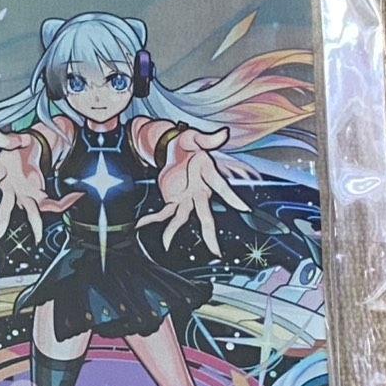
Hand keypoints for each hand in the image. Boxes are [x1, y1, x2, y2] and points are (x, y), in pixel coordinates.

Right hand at [0, 127, 81, 242]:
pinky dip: (63, 202)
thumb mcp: (16, 138)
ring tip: (37, 238)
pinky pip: (51, 202)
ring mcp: (24, 192)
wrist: (37, 146)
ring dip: (34, 224)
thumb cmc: (22, 144)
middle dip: (1, 222)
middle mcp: (10, 186)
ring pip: (28, 211)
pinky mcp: (38, 194)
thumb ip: (6, 138)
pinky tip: (74, 197)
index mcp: (0, 171)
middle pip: (4, 206)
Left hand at [136, 127, 249, 255]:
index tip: (245, 208)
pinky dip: (151, 218)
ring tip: (166, 244)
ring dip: (173, 231)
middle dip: (209, 233)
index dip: (232, 197)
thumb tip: (223, 134)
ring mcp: (186, 197)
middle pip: (205, 215)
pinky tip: (140, 225)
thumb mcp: (195, 138)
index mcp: (207, 176)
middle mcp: (199, 191)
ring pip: (182, 219)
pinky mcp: (172, 199)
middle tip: (216, 251)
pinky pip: (162, 212)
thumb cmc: (187, 143)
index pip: (221, 187)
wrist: (173, 148)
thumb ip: (207, 139)